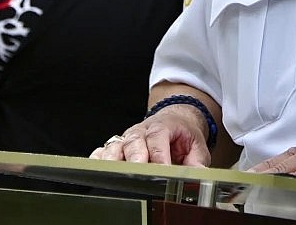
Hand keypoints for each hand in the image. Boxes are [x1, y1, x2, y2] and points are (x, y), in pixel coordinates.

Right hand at [90, 107, 210, 166]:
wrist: (174, 119)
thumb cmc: (183, 134)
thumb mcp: (196, 146)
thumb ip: (197, 162)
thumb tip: (199, 176)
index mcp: (162, 127)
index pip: (158, 140)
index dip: (159, 156)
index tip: (162, 170)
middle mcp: (141, 131)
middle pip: (133, 142)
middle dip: (135, 159)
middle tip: (137, 172)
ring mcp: (127, 138)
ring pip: (115, 146)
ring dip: (113, 160)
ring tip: (113, 172)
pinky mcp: (116, 145)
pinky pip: (102, 150)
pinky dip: (98, 158)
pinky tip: (96, 167)